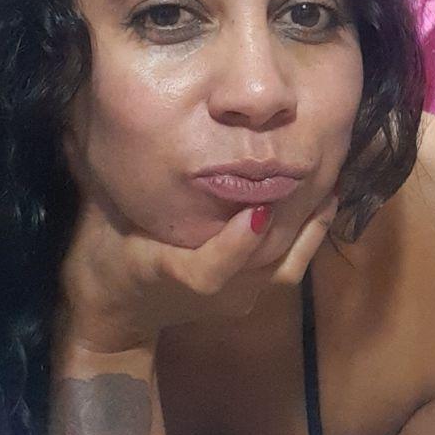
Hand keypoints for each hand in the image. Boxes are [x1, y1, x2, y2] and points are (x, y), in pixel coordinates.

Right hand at [55, 169, 339, 354]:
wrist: (113, 313)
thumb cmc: (106, 254)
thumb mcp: (104, 219)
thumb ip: (120, 178)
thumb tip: (120, 121)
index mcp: (172, 277)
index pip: (210, 273)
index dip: (236, 246)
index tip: (258, 212)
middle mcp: (214, 295)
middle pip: (263, 264)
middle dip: (293, 218)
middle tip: (316, 165)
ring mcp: (236, 300)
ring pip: (285, 266)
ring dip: (310, 224)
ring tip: (330, 177)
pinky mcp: (248, 299)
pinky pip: (288, 268)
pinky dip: (309, 235)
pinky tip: (323, 199)